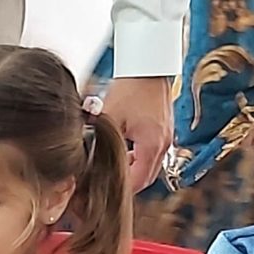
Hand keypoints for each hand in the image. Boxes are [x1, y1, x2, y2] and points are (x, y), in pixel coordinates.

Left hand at [100, 75, 174, 192]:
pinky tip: (124, 146)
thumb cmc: (131, 87)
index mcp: (152, 145)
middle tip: (108, 180)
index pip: (138, 181)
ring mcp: (167, 136)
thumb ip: (100, 142)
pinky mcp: (165, 129)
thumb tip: (87, 161)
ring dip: (133, 167)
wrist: (148, 65)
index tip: (105, 189)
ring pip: (150, 165)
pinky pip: (153, 151)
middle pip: (147, 176)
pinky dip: (139, 155)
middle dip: (128, 180)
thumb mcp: (109, 118)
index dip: (122, 188)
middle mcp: (164, 144)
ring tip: (115, 161)